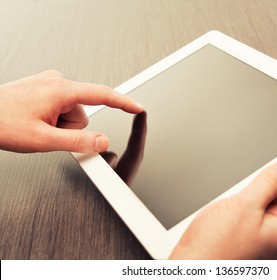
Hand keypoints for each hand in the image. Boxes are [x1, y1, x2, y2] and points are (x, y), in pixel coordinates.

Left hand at [0, 70, 142, 152]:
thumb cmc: (1, 122)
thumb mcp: (42, 139)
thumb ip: (77, 141)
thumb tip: (102, 142)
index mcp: (60, 90)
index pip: (102, 95)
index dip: (124, 103)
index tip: (138, 107)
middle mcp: (56, 81)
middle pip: (84, 113)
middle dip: (71, 128)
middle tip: (48, 133)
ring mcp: (49, 84)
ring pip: (72, 113)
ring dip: (61, 125)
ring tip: (38, 127)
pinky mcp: (44, 88)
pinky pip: (62, 107)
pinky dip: (55, 118)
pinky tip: (37, 120)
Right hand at [169, 156, 276, 258]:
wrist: (189, 267)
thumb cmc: (214, 246)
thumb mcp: (246, 204)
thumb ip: (271, 182)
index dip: (262, 183)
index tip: (249, 186)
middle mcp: (271, 241)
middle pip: (264, 200)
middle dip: (245, 197)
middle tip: (231, 208)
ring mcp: (254, 244)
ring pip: (247, 210)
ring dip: (234, 207)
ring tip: (222, 219)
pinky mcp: (238, 244)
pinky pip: (236, 221)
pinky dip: (226, 218)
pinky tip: (217, 225)